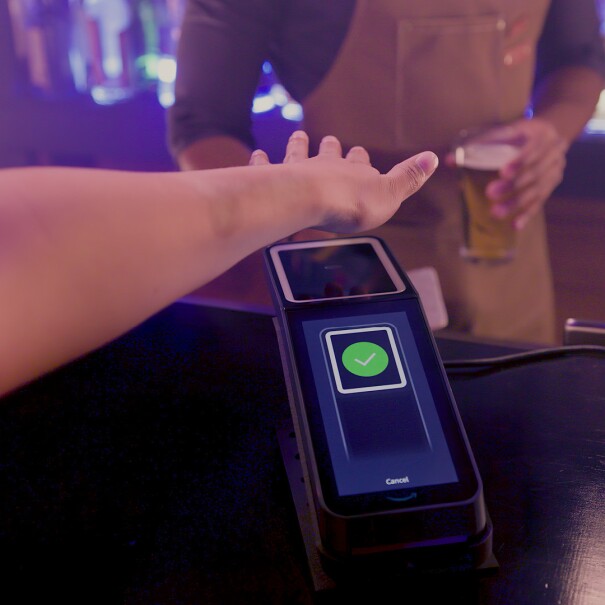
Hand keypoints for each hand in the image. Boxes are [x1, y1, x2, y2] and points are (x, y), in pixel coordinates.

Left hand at [249, 131, 437, 233]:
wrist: (314, 202)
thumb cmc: (352, 204)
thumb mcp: (391, 194)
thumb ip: (410, 177)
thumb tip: (434, 157)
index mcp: (354, 172)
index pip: (360, 162)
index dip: (360, 159)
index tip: (358, 153)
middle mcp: (326, 166)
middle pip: (329, 153)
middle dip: (331, 148)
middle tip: (330, 140)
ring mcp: (299, 170)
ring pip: (298, 153)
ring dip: (298, 145)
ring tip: (298, 136)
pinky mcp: (276, 179)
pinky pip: (266, 166)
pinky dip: (261, 160)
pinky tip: (257, 154)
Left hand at [484, 118, 566, 228]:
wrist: (552, 132)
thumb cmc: (520, 133)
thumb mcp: (505, 131)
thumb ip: (479, 144)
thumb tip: (448, 160)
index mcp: (540, 134)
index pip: (531, 149)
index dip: (518, 161)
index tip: (503, 172)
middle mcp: (553, 153)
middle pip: (533, 172)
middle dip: (512, 185)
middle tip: (490, 194)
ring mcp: (554, 171)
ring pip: (537, 190)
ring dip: (516, 203)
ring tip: (495, 213)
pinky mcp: (551, 186)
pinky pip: (540, 202)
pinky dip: (527, 214)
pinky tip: (515, 226)